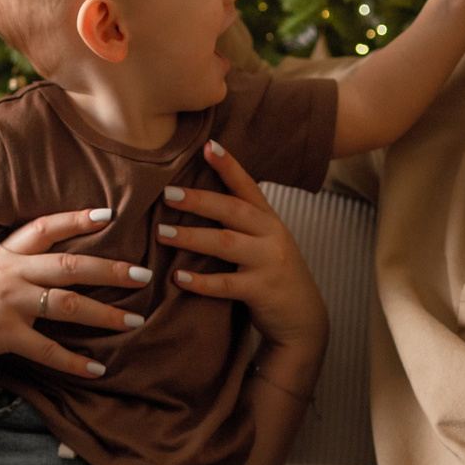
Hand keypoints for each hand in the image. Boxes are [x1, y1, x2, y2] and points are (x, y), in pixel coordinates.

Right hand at [0, 209, 149, 377]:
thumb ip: (3, 262)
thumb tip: (33, 261)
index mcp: (2, 255)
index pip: (44, 227)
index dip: (76, 219)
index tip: (108, 214)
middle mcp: (9, 274)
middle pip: (69, 265)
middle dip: (110, 268)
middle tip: (144, 272)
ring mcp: (8, 304)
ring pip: (67, 304)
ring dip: (105, 313)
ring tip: (135, 319)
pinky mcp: (3, 335)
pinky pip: (47, 350)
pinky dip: (75, 361)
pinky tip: (98, 368)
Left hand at [158, 142, 326, 361]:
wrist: (303, 319)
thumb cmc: (274, 275)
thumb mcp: (266, 241)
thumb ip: (242, 222)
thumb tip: (198, 198)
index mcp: (269, 220)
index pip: (248, 186)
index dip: (229, 165)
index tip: (208, 146)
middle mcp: (272, 236)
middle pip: (233, 210)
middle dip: (199, 200)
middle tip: (167, 193)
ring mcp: (270, 262)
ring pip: (226, 243)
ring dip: (192, 237)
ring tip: (161, 233)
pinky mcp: (263, 291)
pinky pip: (227, 284)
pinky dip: (202, 281)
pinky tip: (179, 277)